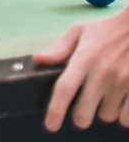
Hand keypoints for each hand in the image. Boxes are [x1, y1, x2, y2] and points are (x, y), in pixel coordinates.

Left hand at [34, 7, 128, 131]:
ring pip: (107, 116)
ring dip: (105, 112)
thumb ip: (59, 48)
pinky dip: (123, 116)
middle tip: (82, 114)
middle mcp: (101, 72)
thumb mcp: (80, 31)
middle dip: (80, 118)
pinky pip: (127, 118)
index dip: (55, 111)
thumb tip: (37, 58)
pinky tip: (122, 103)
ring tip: (107, 98)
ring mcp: (123, 82)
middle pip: (83, 112)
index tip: (50, 126)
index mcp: (83, 58)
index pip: (64, 89)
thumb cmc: (109, 29)